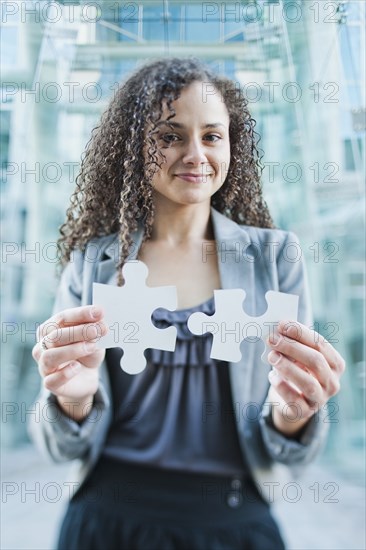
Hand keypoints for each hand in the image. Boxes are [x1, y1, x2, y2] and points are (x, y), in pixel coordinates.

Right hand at [32, 306, 107, 420]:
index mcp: (50, 329)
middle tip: (98, 330)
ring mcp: (44, 365)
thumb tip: (100, 319)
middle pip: (55, 336)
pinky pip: (51, 380)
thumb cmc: (86, 352)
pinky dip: (65, 373)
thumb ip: (93, 330)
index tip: (99, 312)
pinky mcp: (50, 383)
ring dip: (72, 350)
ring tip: (91, 347)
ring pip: (49, 356)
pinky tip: (77, 367)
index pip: (62, 317)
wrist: (86, 376)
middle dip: (78, 331)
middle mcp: (42, 346)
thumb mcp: (93, 338)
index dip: (81, 314)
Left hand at [266, 320, 345, 436]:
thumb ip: (293, 343)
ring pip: (308, 383)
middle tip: (272, 339)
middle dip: (292, 347)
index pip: (321, 345)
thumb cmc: (297, 370)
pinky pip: (294, 400)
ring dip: (288, 367)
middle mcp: (332, 382)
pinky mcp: (304, 412)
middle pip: (316, 361)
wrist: (293, 400)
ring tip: (271, 356)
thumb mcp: (298, 356)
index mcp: (335, 364)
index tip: (282, 325)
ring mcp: (320, 399)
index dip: (301, 333)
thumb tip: (278, 330)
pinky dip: (281, 386)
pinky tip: (272, 376)